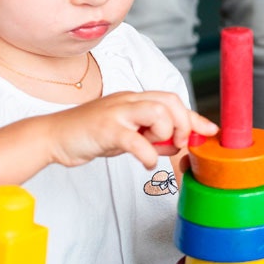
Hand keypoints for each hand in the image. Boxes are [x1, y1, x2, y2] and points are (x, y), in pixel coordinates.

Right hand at [49, 91, 216, 168]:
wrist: (52, 137)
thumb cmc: (92, 135)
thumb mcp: (129, 136)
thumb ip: (154, 139)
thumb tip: (180, 145)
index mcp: (135, 100)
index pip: (172, 101)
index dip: (195, 117)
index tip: (211, 131)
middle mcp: (128, 101)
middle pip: (169, 101)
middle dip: (184, 123)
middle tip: (180, 143)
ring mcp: (116, 112)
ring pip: (157, 112)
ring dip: (165, 133)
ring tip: (157, 148)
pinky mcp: (105, 129)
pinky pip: (134, 139)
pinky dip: (147, 153)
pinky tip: (147, 163)